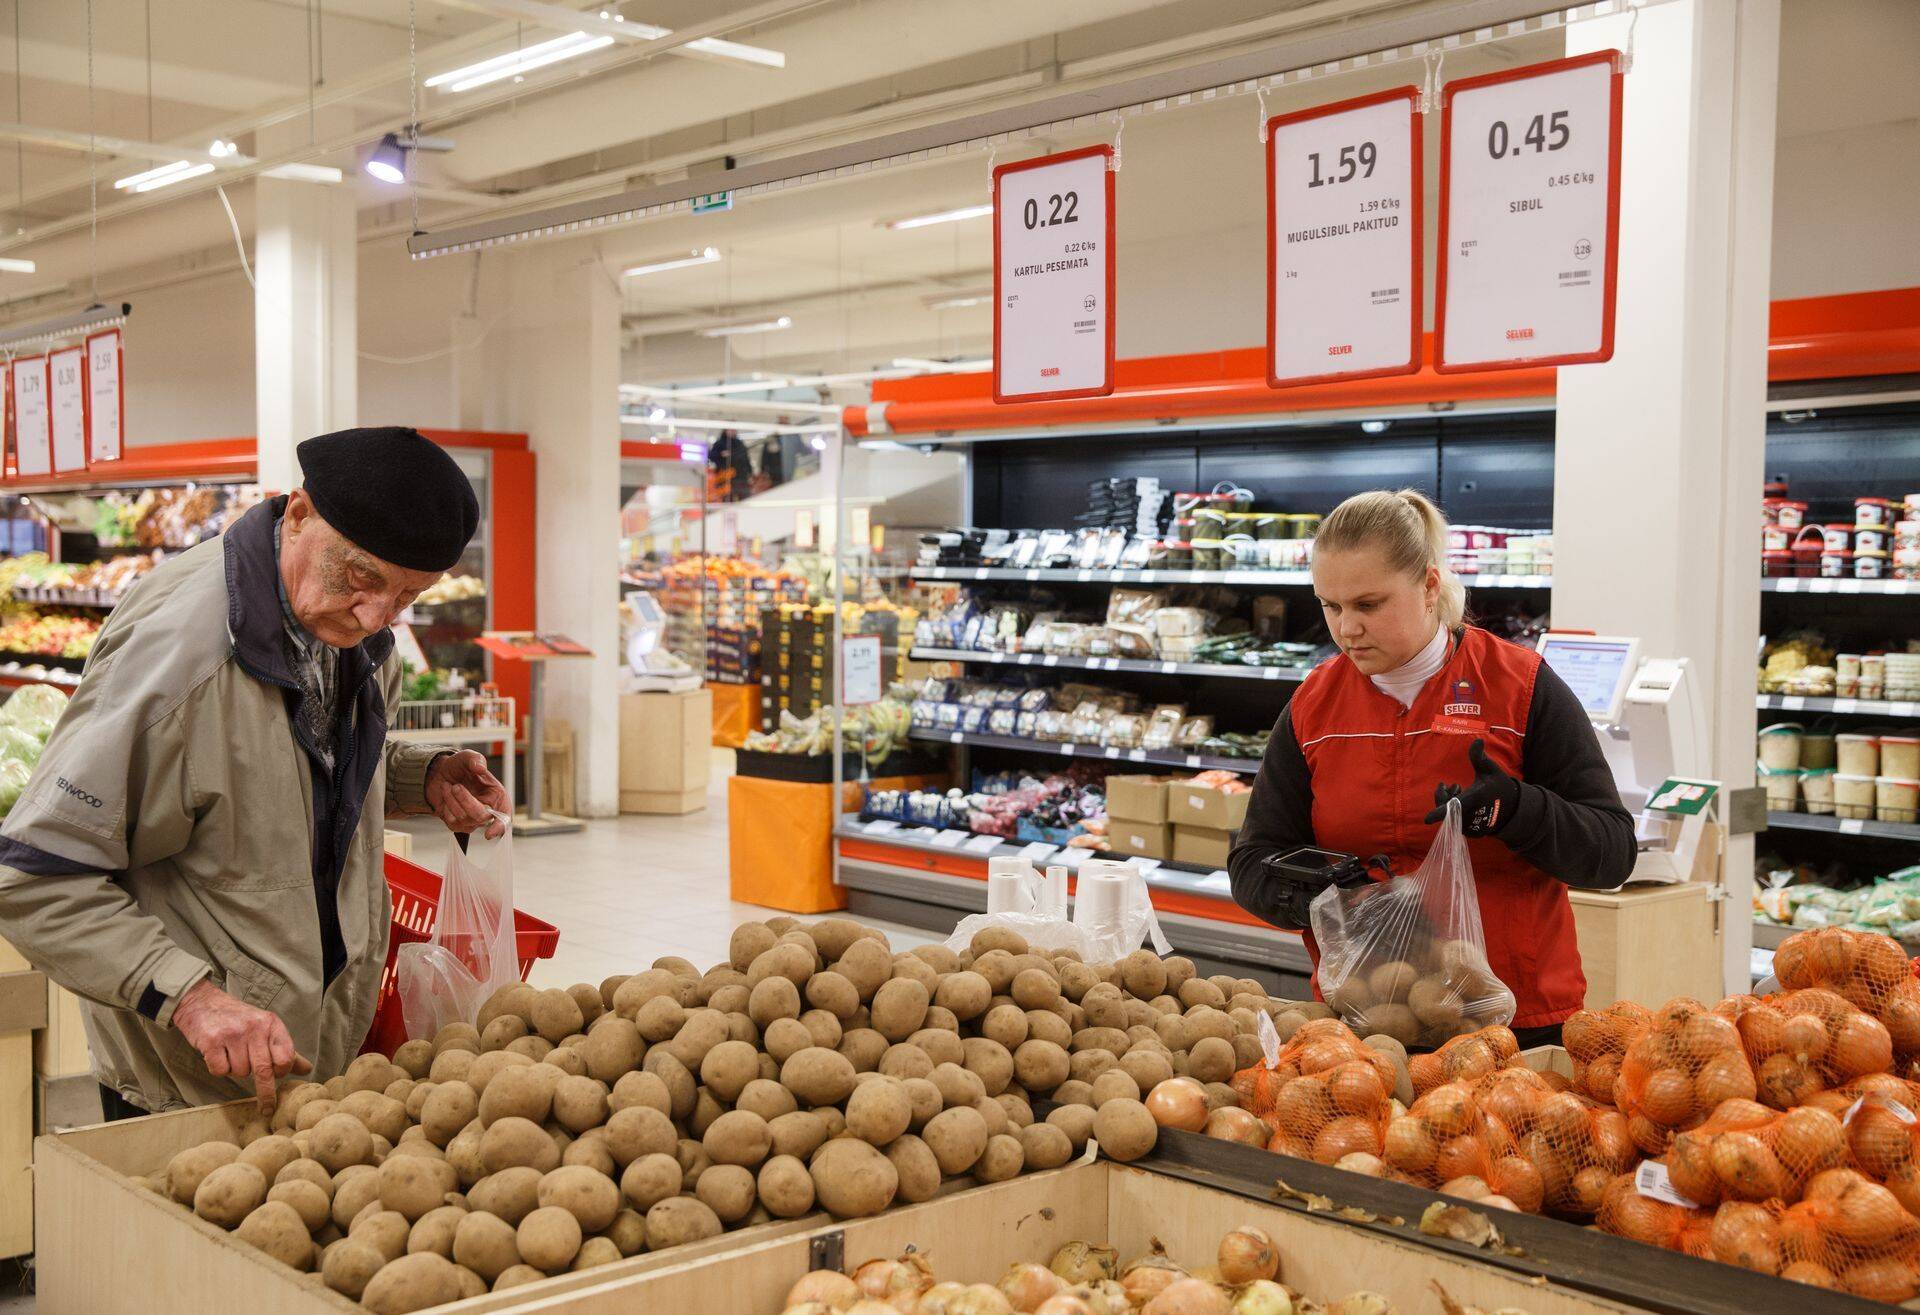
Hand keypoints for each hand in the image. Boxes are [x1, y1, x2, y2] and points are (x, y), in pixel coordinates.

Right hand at [171, 979, 311, 1114]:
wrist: (203, 1003)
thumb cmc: (238, 1019)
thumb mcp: (265, 1027)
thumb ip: (284, 1050)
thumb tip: (306, 1069)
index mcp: (271, 1024)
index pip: (286, 1056)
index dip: (282, 1071)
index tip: (276, 1076)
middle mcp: (254, 1028)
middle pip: (265, 1070)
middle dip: (266, 1093)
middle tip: (267, 1108)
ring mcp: (233, 1034)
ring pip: (240, 1072)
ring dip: (236, 1070)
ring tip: (231, 1054)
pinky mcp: (212, 1041)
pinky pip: (220, 1071)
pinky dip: (219, 1069)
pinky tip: (217, 1054)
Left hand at [426, 749, 509, 837]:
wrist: (440, 773)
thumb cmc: (459, 767)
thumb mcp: (467, 757)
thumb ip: (475, 760)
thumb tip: (480, 768)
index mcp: (497, 796)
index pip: (504, 816)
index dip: (500, 826)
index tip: (490, 833)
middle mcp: (486, 809)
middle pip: (481, 817)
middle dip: (466, 801)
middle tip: (456, 786)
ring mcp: (471, 819)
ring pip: (464, 818)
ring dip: (452, 800)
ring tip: (449, 785)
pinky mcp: (457, 824)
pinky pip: (451, 821)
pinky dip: (446, 805)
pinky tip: (446, 794)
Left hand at [1423, 738, 1519, 836]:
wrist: (1513, 807)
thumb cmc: (1499, 786)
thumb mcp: (1490, 769)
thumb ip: (1479, 757)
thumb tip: (1477, 740)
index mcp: (1474, 799)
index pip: (1453, 807)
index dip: (1439, 812)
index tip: (1426, 819)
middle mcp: (1471, 816)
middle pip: (1445, 808)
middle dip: (1443, 796)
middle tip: (1450, 785)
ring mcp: (1471, 827)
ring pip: (1449, 817)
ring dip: (1450, 803)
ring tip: (1458, 791)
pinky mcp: (1472, 833)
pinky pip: (1455, 823)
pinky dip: (1455, 813)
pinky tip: (1462, 804)